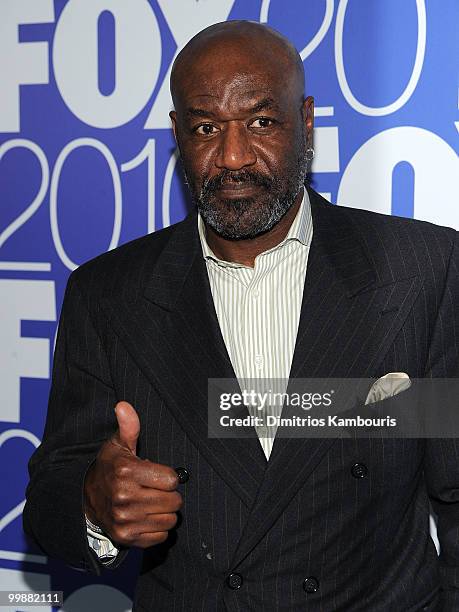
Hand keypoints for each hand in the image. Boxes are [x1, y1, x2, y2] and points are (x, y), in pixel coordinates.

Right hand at [84, 401, 181, 547]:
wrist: (88, 499)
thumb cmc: (111, 468)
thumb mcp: (118, 445)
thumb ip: (129, 426)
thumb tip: (123, 405)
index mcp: (126, 472)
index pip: (172, 479)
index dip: (167, 476)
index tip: (156, 474)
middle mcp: (124, 497)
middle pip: (174, 501)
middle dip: (169, 494)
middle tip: (155, 489)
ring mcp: (125, 520)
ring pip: (170, 519)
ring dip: (165, 511)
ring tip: (151, 502)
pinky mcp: (127, 538)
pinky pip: (161, 536)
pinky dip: (158, 527)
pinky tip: (146, 516)